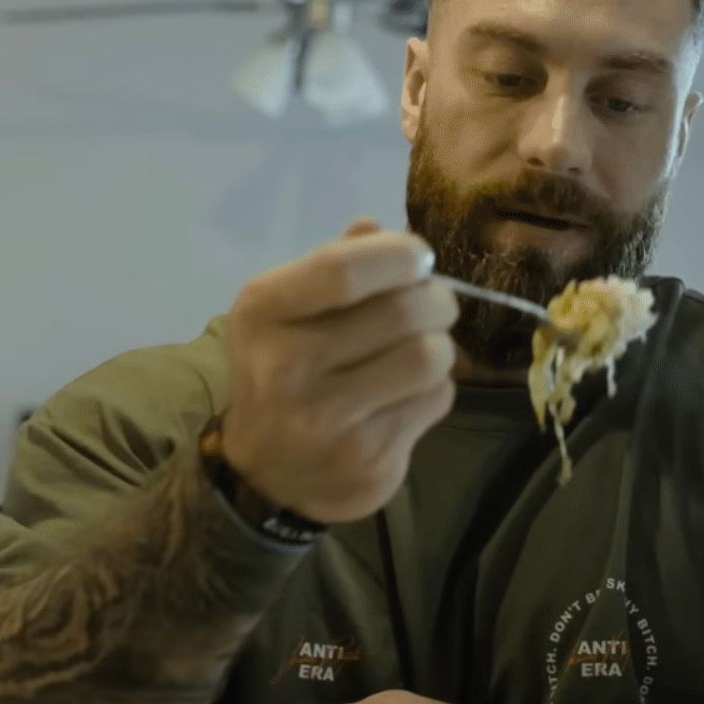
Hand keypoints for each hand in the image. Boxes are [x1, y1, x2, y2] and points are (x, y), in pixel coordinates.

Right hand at [222, 220, 458, 522]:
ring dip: (440, 347)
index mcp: (263, 313)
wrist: (263, 470)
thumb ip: (336, 265)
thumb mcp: (288, 309)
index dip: (399, 256)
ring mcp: (327, 421)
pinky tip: (407, 395)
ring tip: (420, 351)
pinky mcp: (367, 460)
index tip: (418, 258)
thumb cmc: (283, 369)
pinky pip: (436, 401)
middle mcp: (287, 367)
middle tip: (435, 306)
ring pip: (430, 358)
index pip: (344, 271)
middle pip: (403, 313)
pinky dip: (435, 389)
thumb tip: (387, 233)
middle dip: (437, 301)